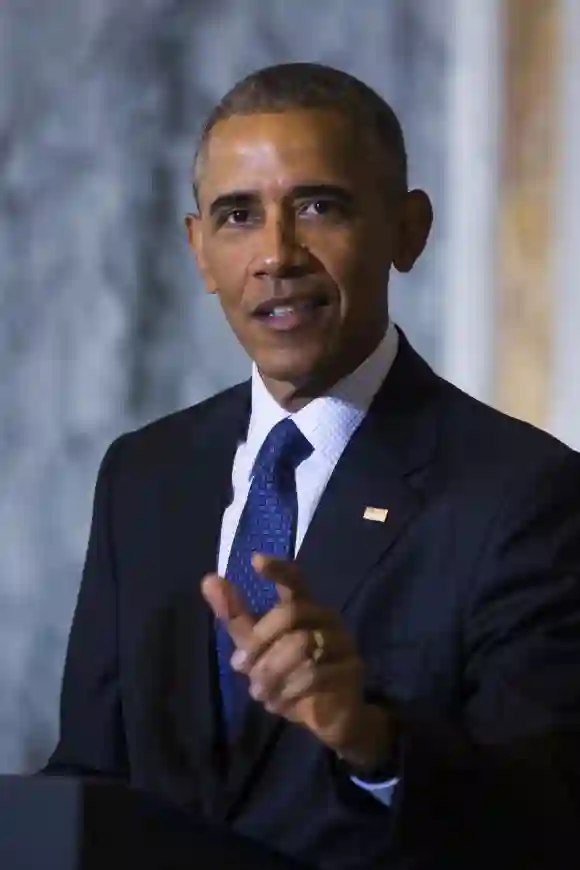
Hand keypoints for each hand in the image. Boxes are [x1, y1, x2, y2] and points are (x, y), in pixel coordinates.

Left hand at [202, 554, 394, 768]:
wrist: (329, 715)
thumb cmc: (290, 673)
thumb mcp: (257, 647)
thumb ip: (236, 616)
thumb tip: (208, 580)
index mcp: (304, 606)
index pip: (294, 579)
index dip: (277, 569)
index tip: (256, 561)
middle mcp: (326, 617)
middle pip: (289, 614)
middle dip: (260, 642)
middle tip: (241, 667)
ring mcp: (343, 641)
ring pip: (302, 646)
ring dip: (272, 672)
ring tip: (258, 692)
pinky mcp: (351, 669)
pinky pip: (316, 674)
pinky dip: (290, 691)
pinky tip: (279, 703)